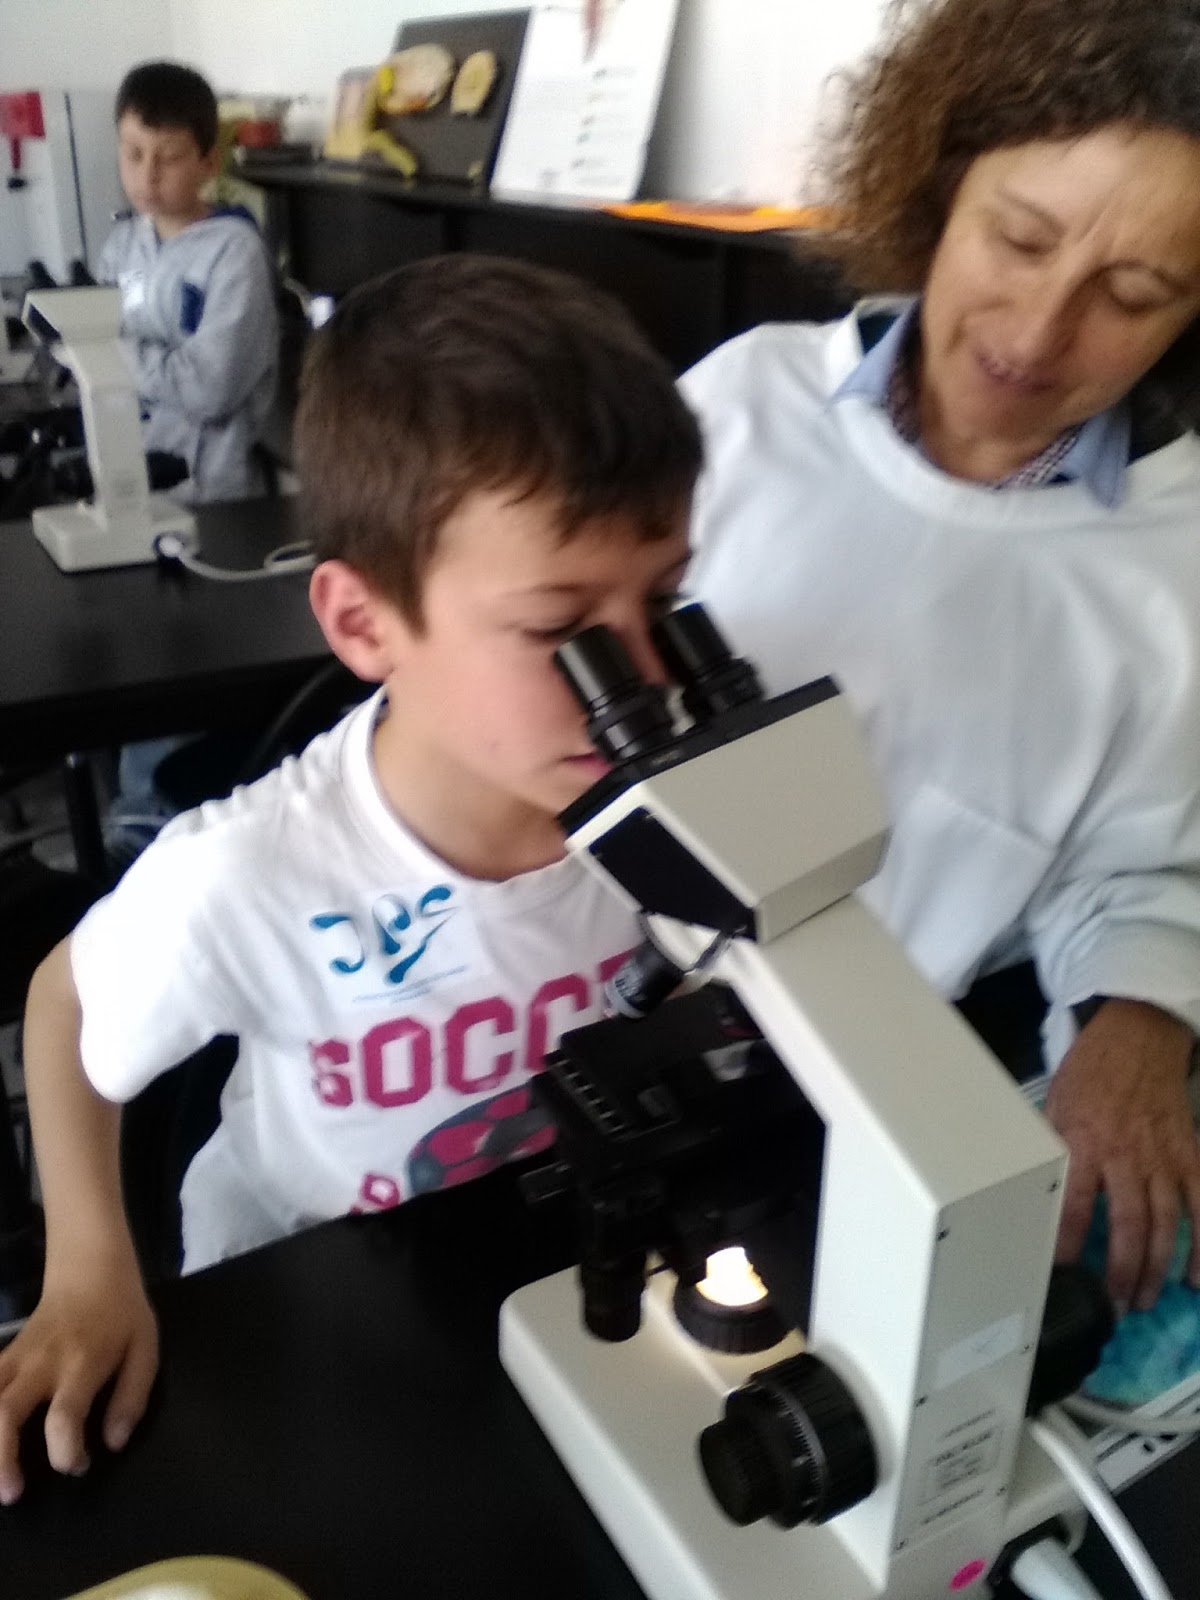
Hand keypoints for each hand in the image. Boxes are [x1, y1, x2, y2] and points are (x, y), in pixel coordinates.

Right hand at [0, 1255, 157, 1504]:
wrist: (90, 1269)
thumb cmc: (122, 1313)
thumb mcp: (145, 1348)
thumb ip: (132, 1397)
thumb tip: (114, 1443)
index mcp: (82, 1363)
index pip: (63, 1416)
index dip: (66, 1452)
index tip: (79, 1465)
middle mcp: (41, 1363)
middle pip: (7, 1412)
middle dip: (2, 1458)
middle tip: (11, 1494)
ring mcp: (17, 1357)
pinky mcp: (4, 1354)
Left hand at [1047, 999, 1199, 1312]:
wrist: (1138, 1036)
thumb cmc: (1091, 1072)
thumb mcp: (1055, 1106)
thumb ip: (1052, 1150)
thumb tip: (1031, 1190)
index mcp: (1085, 1141)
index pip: (1074, 1203)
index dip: (1068, 1244)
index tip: (1060, 1275)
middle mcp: (1127, 1154)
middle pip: (1128, 1224)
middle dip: (1121, 1271)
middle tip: (1112, 1306)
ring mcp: (1165, 1158)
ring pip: (1165, 1224)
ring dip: (1156, 1269)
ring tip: (1143, 1301)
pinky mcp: (1191, 1156)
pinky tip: (1196, 1280)